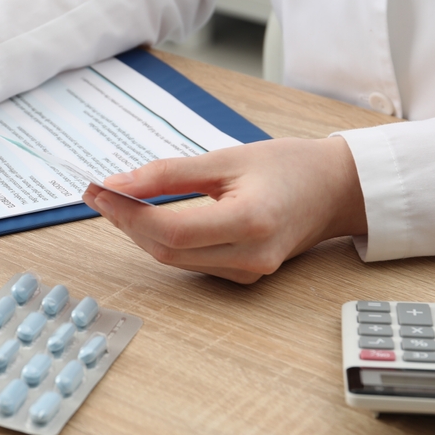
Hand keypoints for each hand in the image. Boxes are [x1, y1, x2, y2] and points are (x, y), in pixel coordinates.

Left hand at [81, 137, 365, 282]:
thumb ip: (169, 174)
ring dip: (141, 233)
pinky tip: (149, 218)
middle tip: (100, 193)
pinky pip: (191, 262)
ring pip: (174, 260)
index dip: (128, 214)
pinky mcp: (244, 275)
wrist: (334, 190)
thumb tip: (118, 184)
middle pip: (167, 250)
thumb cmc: (289, 167)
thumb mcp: (226, 159)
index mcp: (251, 223)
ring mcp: (249, 272)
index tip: (99, 190)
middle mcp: (250, 257)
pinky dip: (164, 241)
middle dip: (127, 223)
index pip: (172, 231)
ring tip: (117, 201)